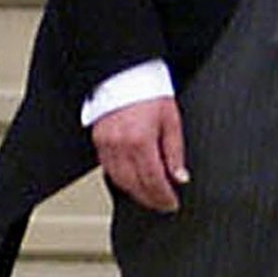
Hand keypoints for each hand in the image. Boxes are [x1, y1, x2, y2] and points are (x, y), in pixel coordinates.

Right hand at [92, 97, 188, 212]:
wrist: (126, 72)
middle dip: (150, 199)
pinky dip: (121, 179)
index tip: (171, 203)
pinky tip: (132, 181)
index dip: (163, 197)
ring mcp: (105, 144)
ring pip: (118, 180)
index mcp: (141, 140)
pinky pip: (108, 168)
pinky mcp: (97, 140)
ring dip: (135, 192)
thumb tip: (179, 177)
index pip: (153, 180)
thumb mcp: (171, 120)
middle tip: (162, 204)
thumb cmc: (149, 91)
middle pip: (134, 185)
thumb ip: (175, 152)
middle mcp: (120, 145)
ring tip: (149, 196)